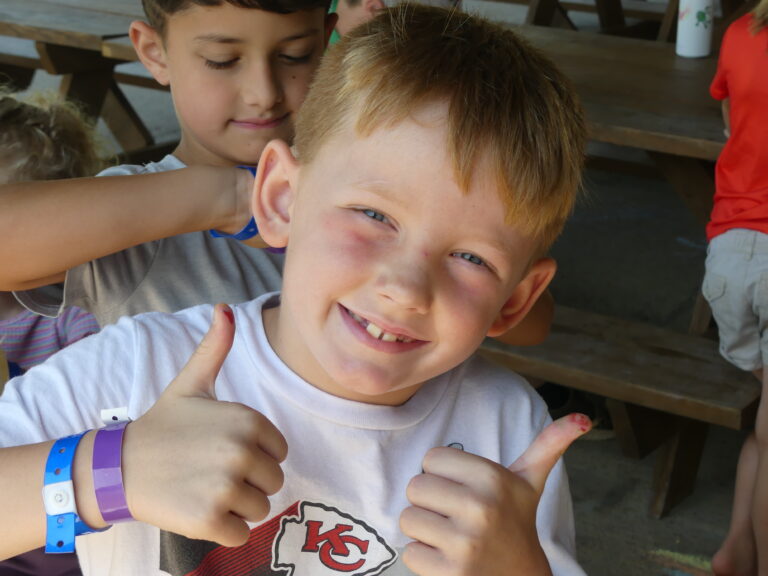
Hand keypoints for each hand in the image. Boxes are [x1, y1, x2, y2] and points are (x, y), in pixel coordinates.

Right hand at [122, 304, 287, 545]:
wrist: (118, 466)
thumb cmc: (163, 426)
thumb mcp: (191, 383)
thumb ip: (215, 347)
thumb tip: (225, 307)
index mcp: (248, 420)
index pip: (280, 452)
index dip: (255, 455)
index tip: (222, 451)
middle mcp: (242, 452)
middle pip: (273, 482)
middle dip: (248, 483)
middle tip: (211, 473)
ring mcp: (226, 487)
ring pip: (260, 510)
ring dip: (236, 507)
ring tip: (204, 490)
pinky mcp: (209, 520)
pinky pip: (241, 535)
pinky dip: (223, 530)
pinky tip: (198, 511)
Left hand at [399, 413, 590, 575]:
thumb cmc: (516, 521)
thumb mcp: (531, 481)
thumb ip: (549, 444)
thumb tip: (583, 418)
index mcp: (493, 477)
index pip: (431, 458)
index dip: (443, 474)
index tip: (464, 489)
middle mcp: (480, 507)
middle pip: (415, 486)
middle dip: (430, 501)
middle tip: (455, 514)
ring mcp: (464, 543)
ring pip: (408, 518)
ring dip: (424, 529)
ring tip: (450, 534)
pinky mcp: (449, 572)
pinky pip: (409, 552)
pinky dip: (423, 557)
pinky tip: (447, 558)